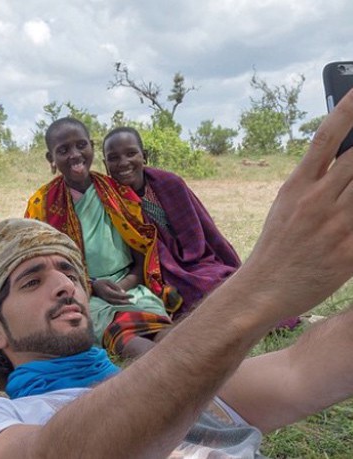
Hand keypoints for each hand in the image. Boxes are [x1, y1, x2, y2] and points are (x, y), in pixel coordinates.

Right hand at [92, 279, 132, 304]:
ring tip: (130, 303)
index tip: (133, 296)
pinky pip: (114, 304)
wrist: (93, 286)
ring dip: (124, 304)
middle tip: (133, 302)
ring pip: (116, 304)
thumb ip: (116, 287)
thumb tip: (123, 292)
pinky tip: (124, 304)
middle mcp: (107, 298)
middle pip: (118, 302)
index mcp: (108, 292)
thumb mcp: (109, 281)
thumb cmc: (101, 282)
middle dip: (126, 302)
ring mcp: (106, 301)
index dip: (126, 296)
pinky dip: (120, 304)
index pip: (119, 295)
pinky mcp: (106, 301)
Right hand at [237, 86, 352, 321]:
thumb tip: (347, 156)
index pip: (326, 137)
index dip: (347, 108)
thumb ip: (317, 181)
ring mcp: (335, 226)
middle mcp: (317, 200)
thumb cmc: (277, 246)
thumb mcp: (287, 205)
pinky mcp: (349, 252)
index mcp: (297, 185)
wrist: (263, 289)